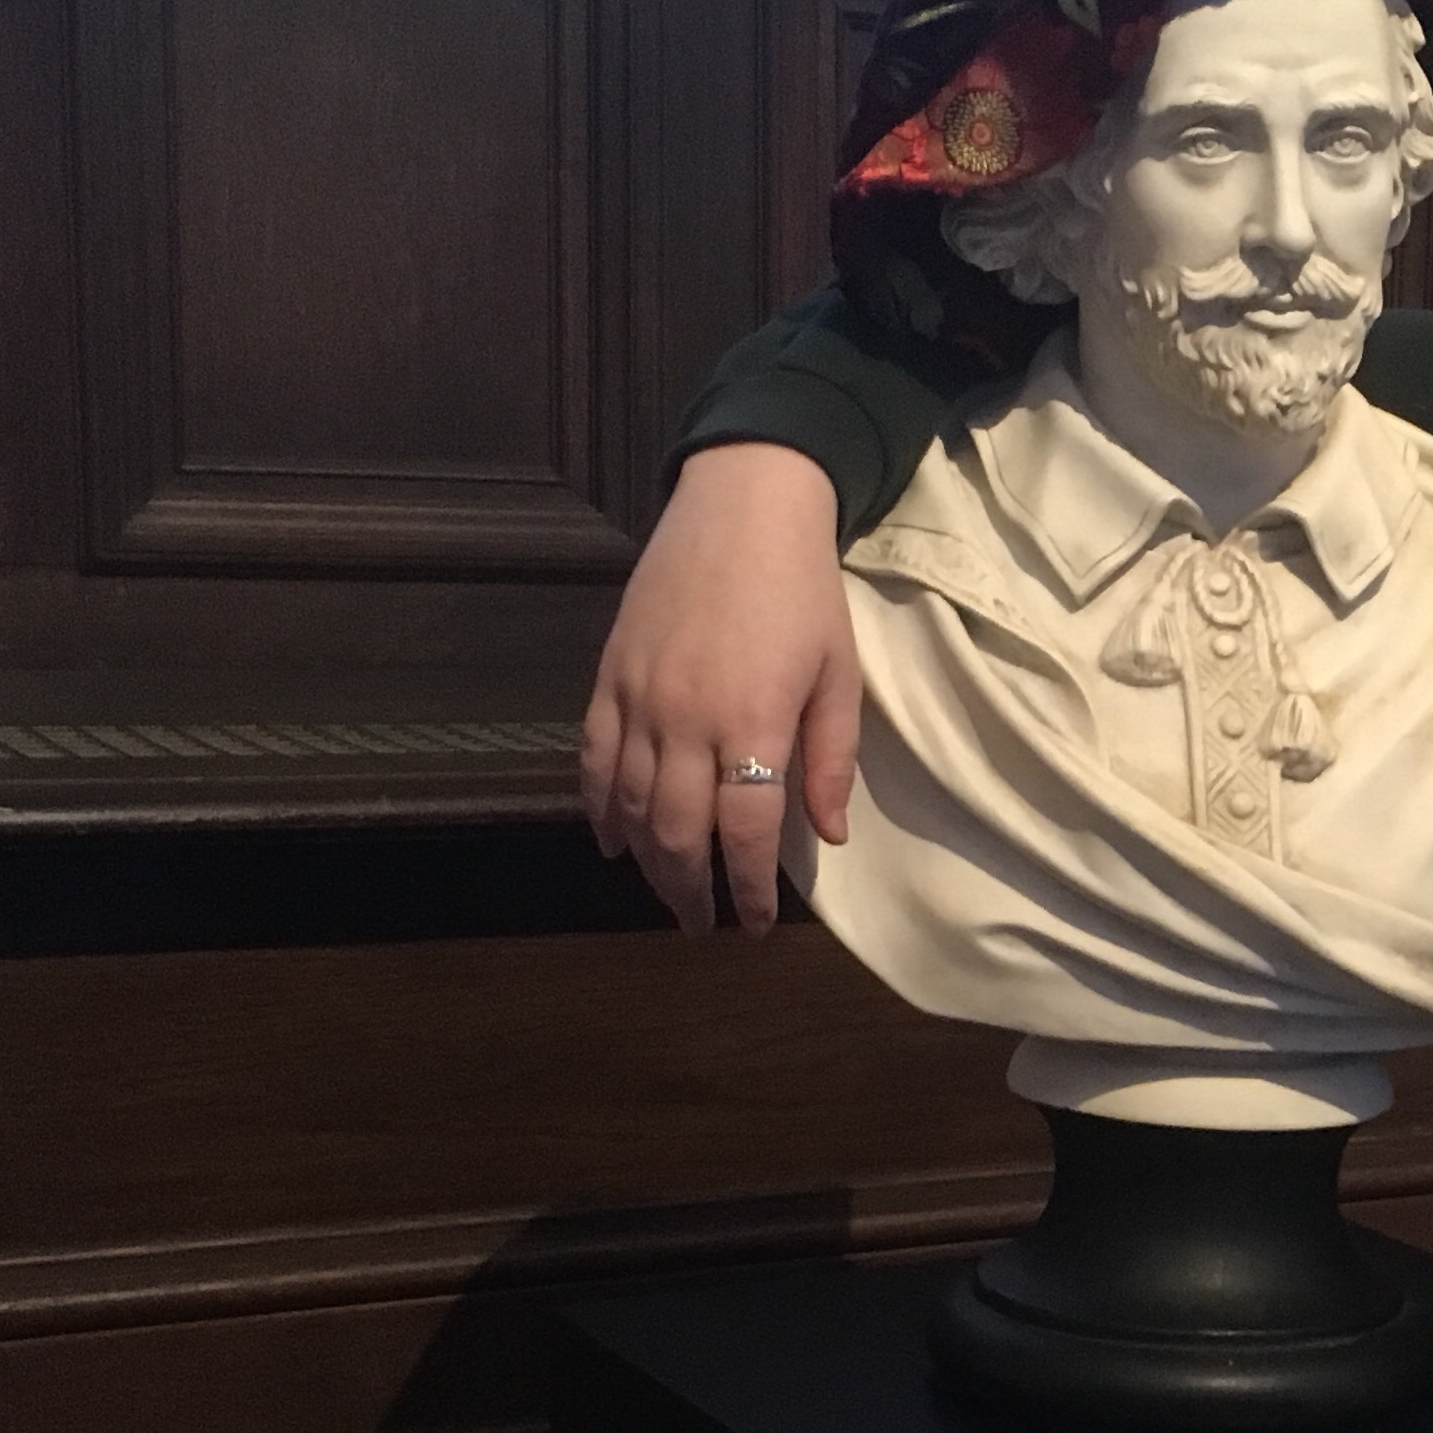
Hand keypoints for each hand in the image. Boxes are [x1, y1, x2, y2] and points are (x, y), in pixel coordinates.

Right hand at [580, 444, 857, 934]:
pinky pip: (593, 759)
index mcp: (753, 722)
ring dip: (646, 861)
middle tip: (702, 925)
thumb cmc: (804, 591)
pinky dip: (599, 808)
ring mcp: (638, 698)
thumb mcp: (838, 675)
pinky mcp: (608, 677)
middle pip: (678, 832)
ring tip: (668, 892)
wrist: (741, 507)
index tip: (755, 923)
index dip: (748, 889)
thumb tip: (830, 835)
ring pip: (630, 806)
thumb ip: (831, 759)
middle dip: (690, 890)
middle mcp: (686, 719)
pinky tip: (613, 840)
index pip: (743, 832)